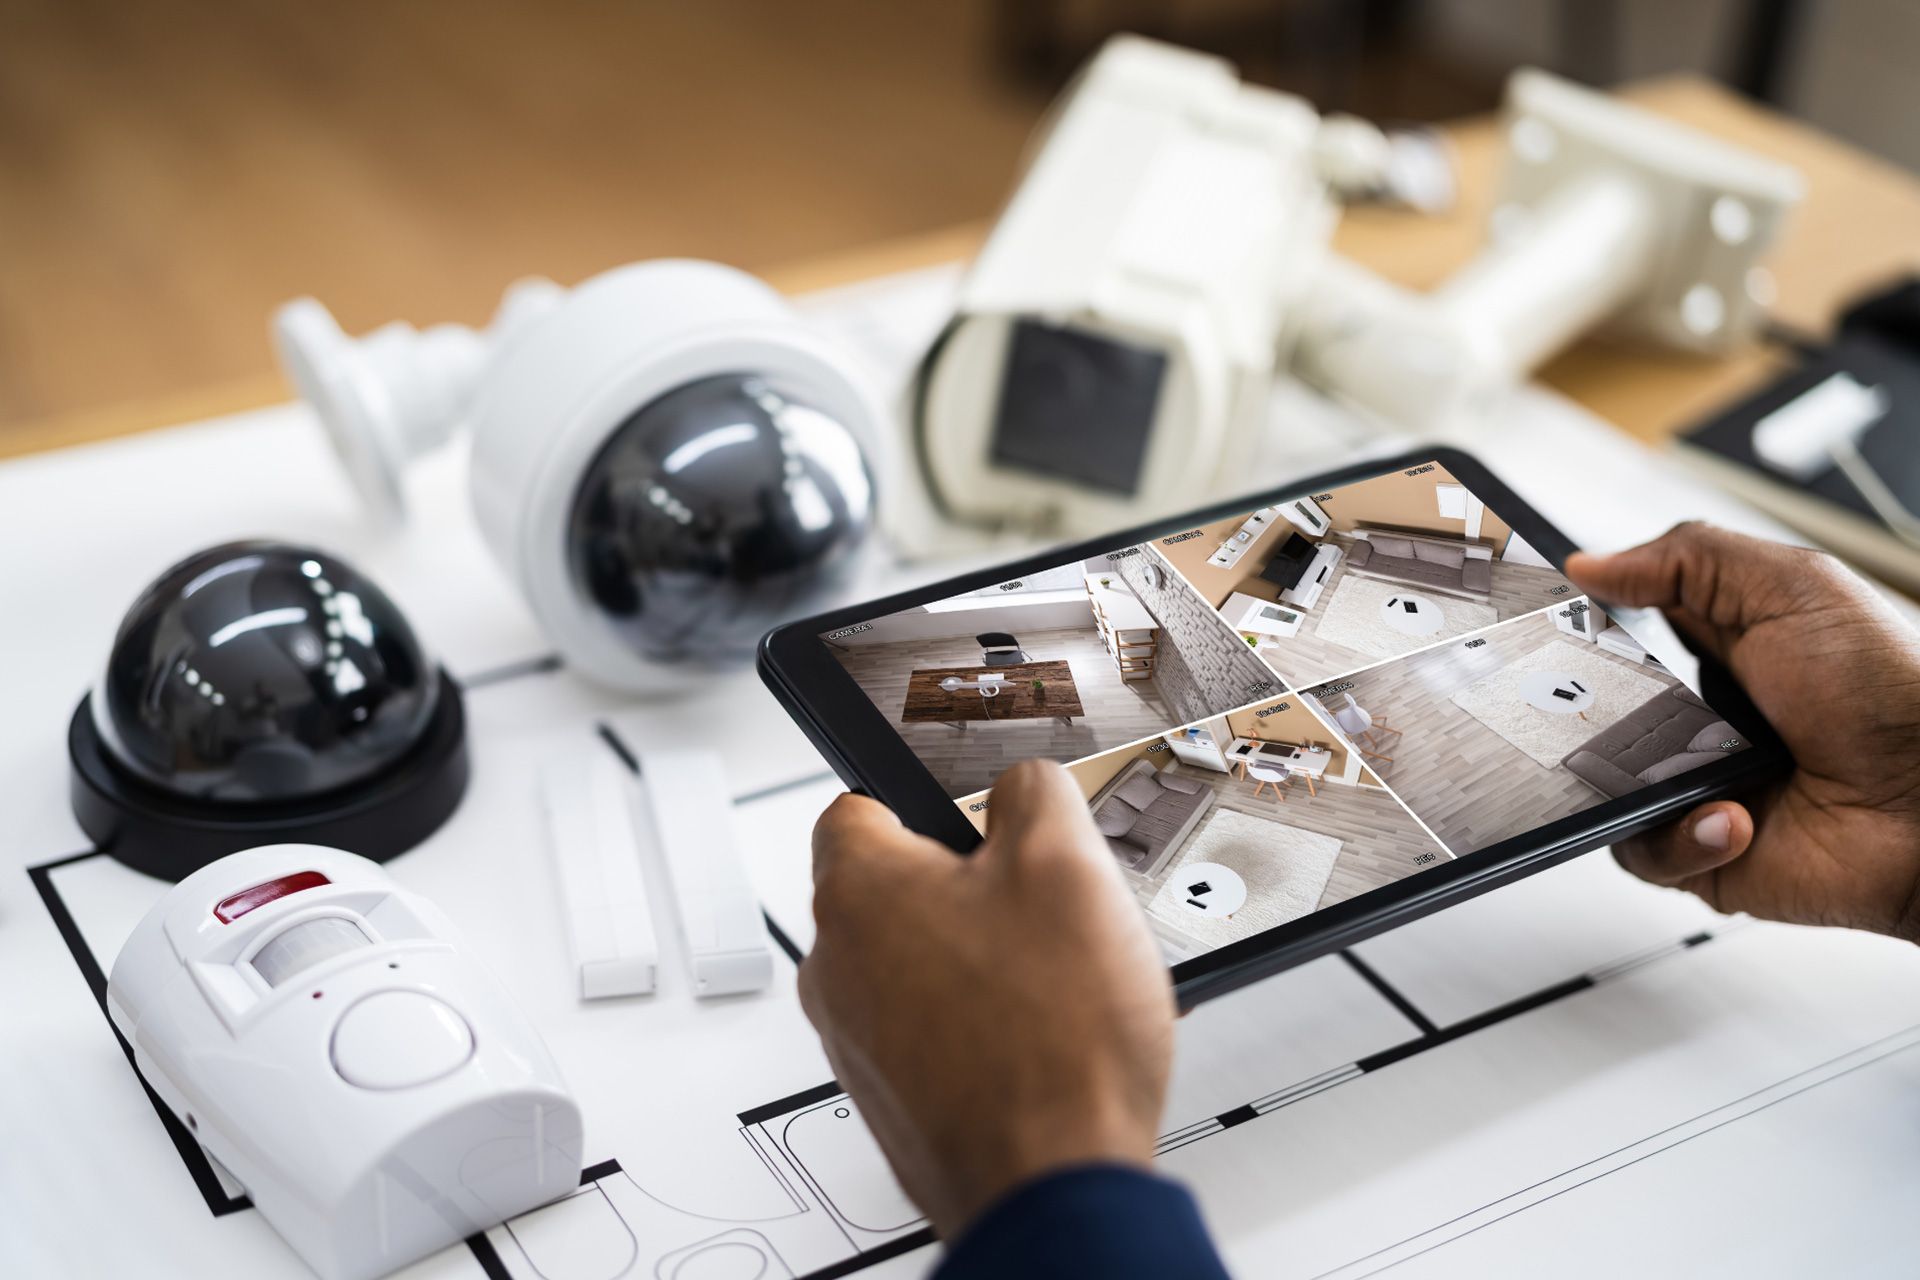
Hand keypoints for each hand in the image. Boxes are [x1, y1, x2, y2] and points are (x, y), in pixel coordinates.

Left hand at [799, 760, 1174, 1238]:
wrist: (1051, 1185)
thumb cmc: (1050, 1043)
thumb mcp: (1067, 865)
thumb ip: (1034, 793)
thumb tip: (1022, 785)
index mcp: (858, 893)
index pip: (858, 803)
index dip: (924, 798)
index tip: (968, 811)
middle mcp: (837, 968)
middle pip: (899, 889)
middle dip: (971, 889)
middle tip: (1041, 907)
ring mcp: (858, 1040)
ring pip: (921, 963)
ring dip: (983, 960)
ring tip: (1055, 983)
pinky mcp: (892, 1097)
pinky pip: (933, 1030)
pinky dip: (983, 1026)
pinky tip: (1044, 1039)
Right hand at [1566, 523, 1919, 940]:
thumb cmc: (1896, 696)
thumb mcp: (1794, 587)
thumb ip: (1686, 558)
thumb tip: (1590, 563)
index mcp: (1713, 645)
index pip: (1613, 626)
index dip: (1576, 623)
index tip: (1554, 620)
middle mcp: (1695, 715)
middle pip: (1589, 706)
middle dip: (1587, 706)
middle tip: (1615, 703)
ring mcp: (1691, 782)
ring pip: (1598, 783)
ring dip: (1641, 779)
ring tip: (1703, 772)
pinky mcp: (1696, 849)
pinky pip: (1638, 848)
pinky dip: (1680, 838)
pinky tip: (1733, 818)